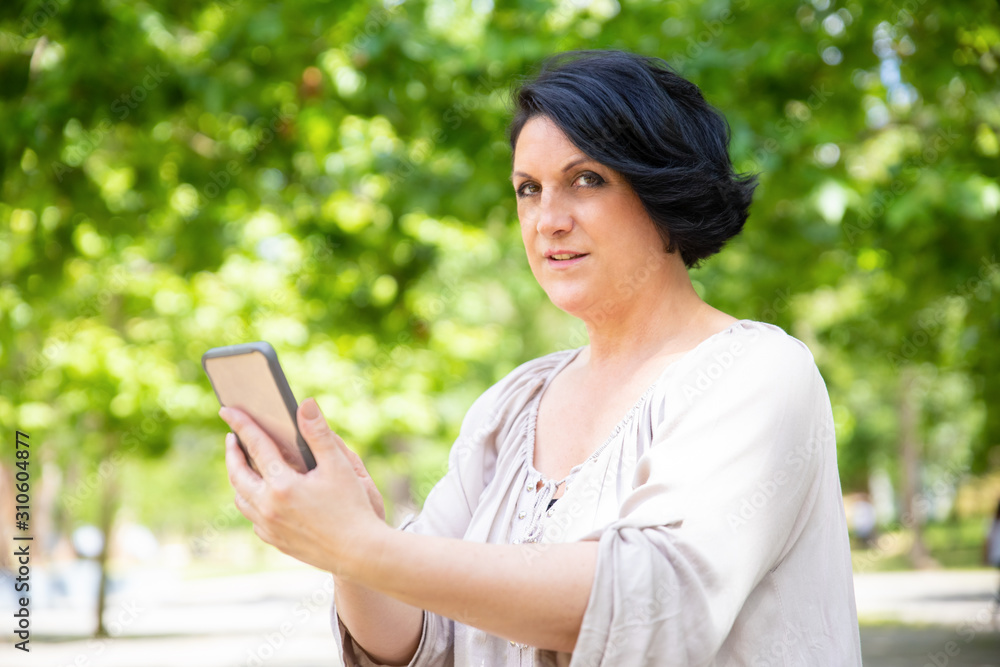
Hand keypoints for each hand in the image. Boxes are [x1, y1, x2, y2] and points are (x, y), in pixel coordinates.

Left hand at [220, 397, 388, 575]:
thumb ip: (319, 433)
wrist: (359, 553)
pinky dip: (251, 502)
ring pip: (241, 499)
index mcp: (282, 485)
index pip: (256, 446)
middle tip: (232, 438)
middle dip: (232, 453)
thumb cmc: (353, 507)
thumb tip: (305, 404)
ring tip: (243, 465)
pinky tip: (260, 496)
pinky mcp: (275, 541)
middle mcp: (269, 507)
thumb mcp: (340, 466)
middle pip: (237, 474)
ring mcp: (269, 527)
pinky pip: (253, 518)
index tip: (228, 410)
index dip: (242, 425)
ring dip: (238, 479)